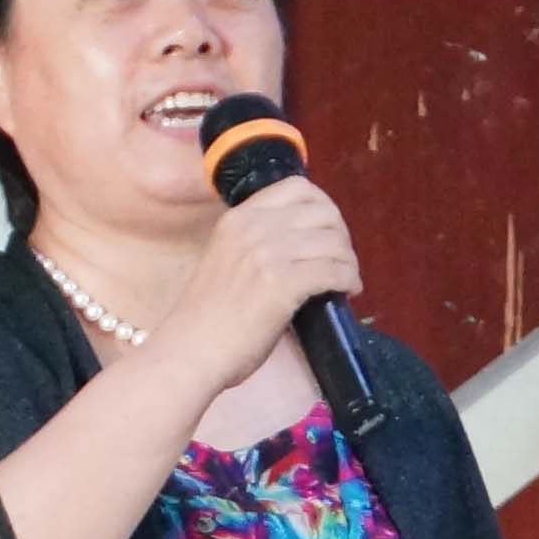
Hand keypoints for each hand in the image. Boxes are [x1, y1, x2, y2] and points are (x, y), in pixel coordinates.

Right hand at [171, 172, 361, 389]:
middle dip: (341, 235)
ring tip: (347, 279)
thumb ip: (255, 244)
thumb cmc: (205, 318)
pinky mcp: (283, 283)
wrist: (190, 350)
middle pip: (323, 212)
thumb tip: (299, 246)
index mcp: (238, 218)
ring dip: (348, 261)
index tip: (327, 232)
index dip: (324, 207)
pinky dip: (348, 279)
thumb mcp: (226, 259)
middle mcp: (254, 227)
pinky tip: (348, 291)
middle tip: (341, 260)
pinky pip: (335, 270)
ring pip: (333, 242)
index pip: (297, 188)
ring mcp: (268, 253)